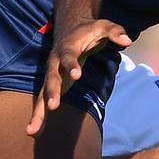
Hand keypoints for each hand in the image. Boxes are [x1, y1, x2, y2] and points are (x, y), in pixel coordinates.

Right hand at [28, 17, 129, 135]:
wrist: (69, 29)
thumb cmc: (88, 30)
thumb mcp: (103, 26)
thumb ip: (115, 32)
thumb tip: (127, 41)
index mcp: (67, 48)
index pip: (68, 56)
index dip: (72, 65)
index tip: (77, 76)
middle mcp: (55, 62)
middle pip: (52, 77)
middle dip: (52, 92)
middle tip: (53, 107)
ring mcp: (52, 74)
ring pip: (42, 93)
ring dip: (38, 111)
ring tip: (31, 130)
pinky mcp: (52, 85)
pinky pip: (42, 101)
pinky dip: (38, 116)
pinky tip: (34, 132)